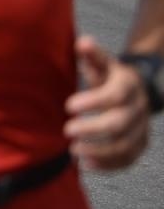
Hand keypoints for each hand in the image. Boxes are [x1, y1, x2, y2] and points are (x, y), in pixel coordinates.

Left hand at [65, 36, 150, 170]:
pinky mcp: (140, 145)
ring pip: (125, 146)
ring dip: (99, 152)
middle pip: (119, 123)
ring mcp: (142, 129)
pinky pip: (129, 159)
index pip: (115, 96)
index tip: (68, 106)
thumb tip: (83, 43)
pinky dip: (109, 165)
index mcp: (128, 86)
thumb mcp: (102, 62)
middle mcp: (138, 109)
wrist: (136, 91)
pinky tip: (87, 165)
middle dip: (92, 129)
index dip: (93, 102)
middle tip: (67, 130)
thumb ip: (92, 54)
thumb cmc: (110, 76)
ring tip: (73, 151)